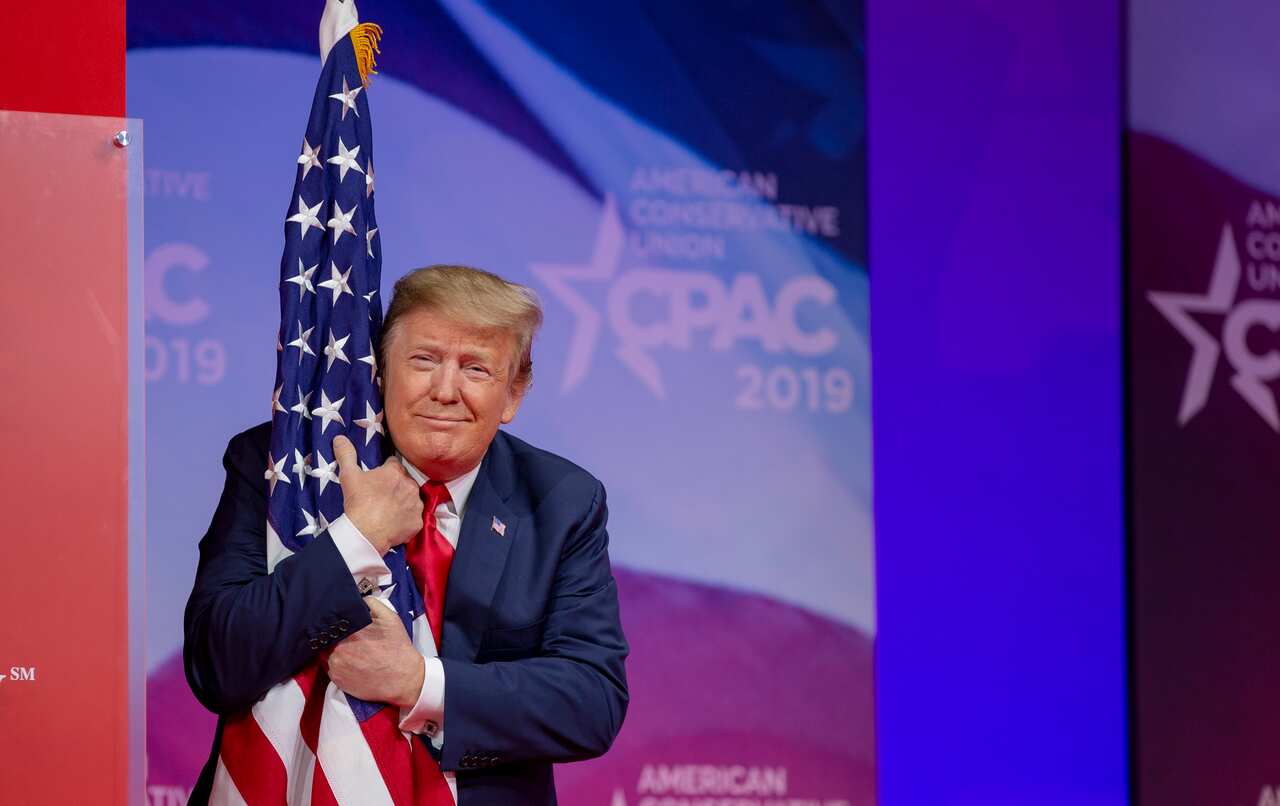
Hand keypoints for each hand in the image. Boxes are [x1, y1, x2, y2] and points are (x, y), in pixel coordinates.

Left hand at [324, 598, 424, 707]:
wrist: (403, 678)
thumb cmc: (397, 648)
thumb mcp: (391, 619)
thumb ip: (372, 604)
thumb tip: (359, 599)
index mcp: (351, 630)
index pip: (332, 622)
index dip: (336, 623)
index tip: (343, 626)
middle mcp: (339, 647)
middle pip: (328, 638)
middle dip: (336, 637)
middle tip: (349, 640)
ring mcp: (336, 664)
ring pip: (327, 653)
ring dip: (335, 651)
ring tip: (352, 652)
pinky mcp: (337, 679)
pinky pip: (331, 668)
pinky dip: (338, 665)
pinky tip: (352, 664)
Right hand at [333, 434, 423, 554]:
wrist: (365, 533)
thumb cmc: (358, 502)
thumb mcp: (349, 476)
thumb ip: (346, 454)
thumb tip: (339, 438)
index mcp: (396, 471)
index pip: (394, 464)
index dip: (385, 471)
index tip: (377, 480)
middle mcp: (411, 485)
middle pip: (405, 481)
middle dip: (396, 486)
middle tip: (382, 496)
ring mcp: (416, 504)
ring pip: (412, 499)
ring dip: (404, 502)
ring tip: (388, 510)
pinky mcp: (418, 522)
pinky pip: (414, 518)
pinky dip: (407, 520)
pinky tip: (395, 523)